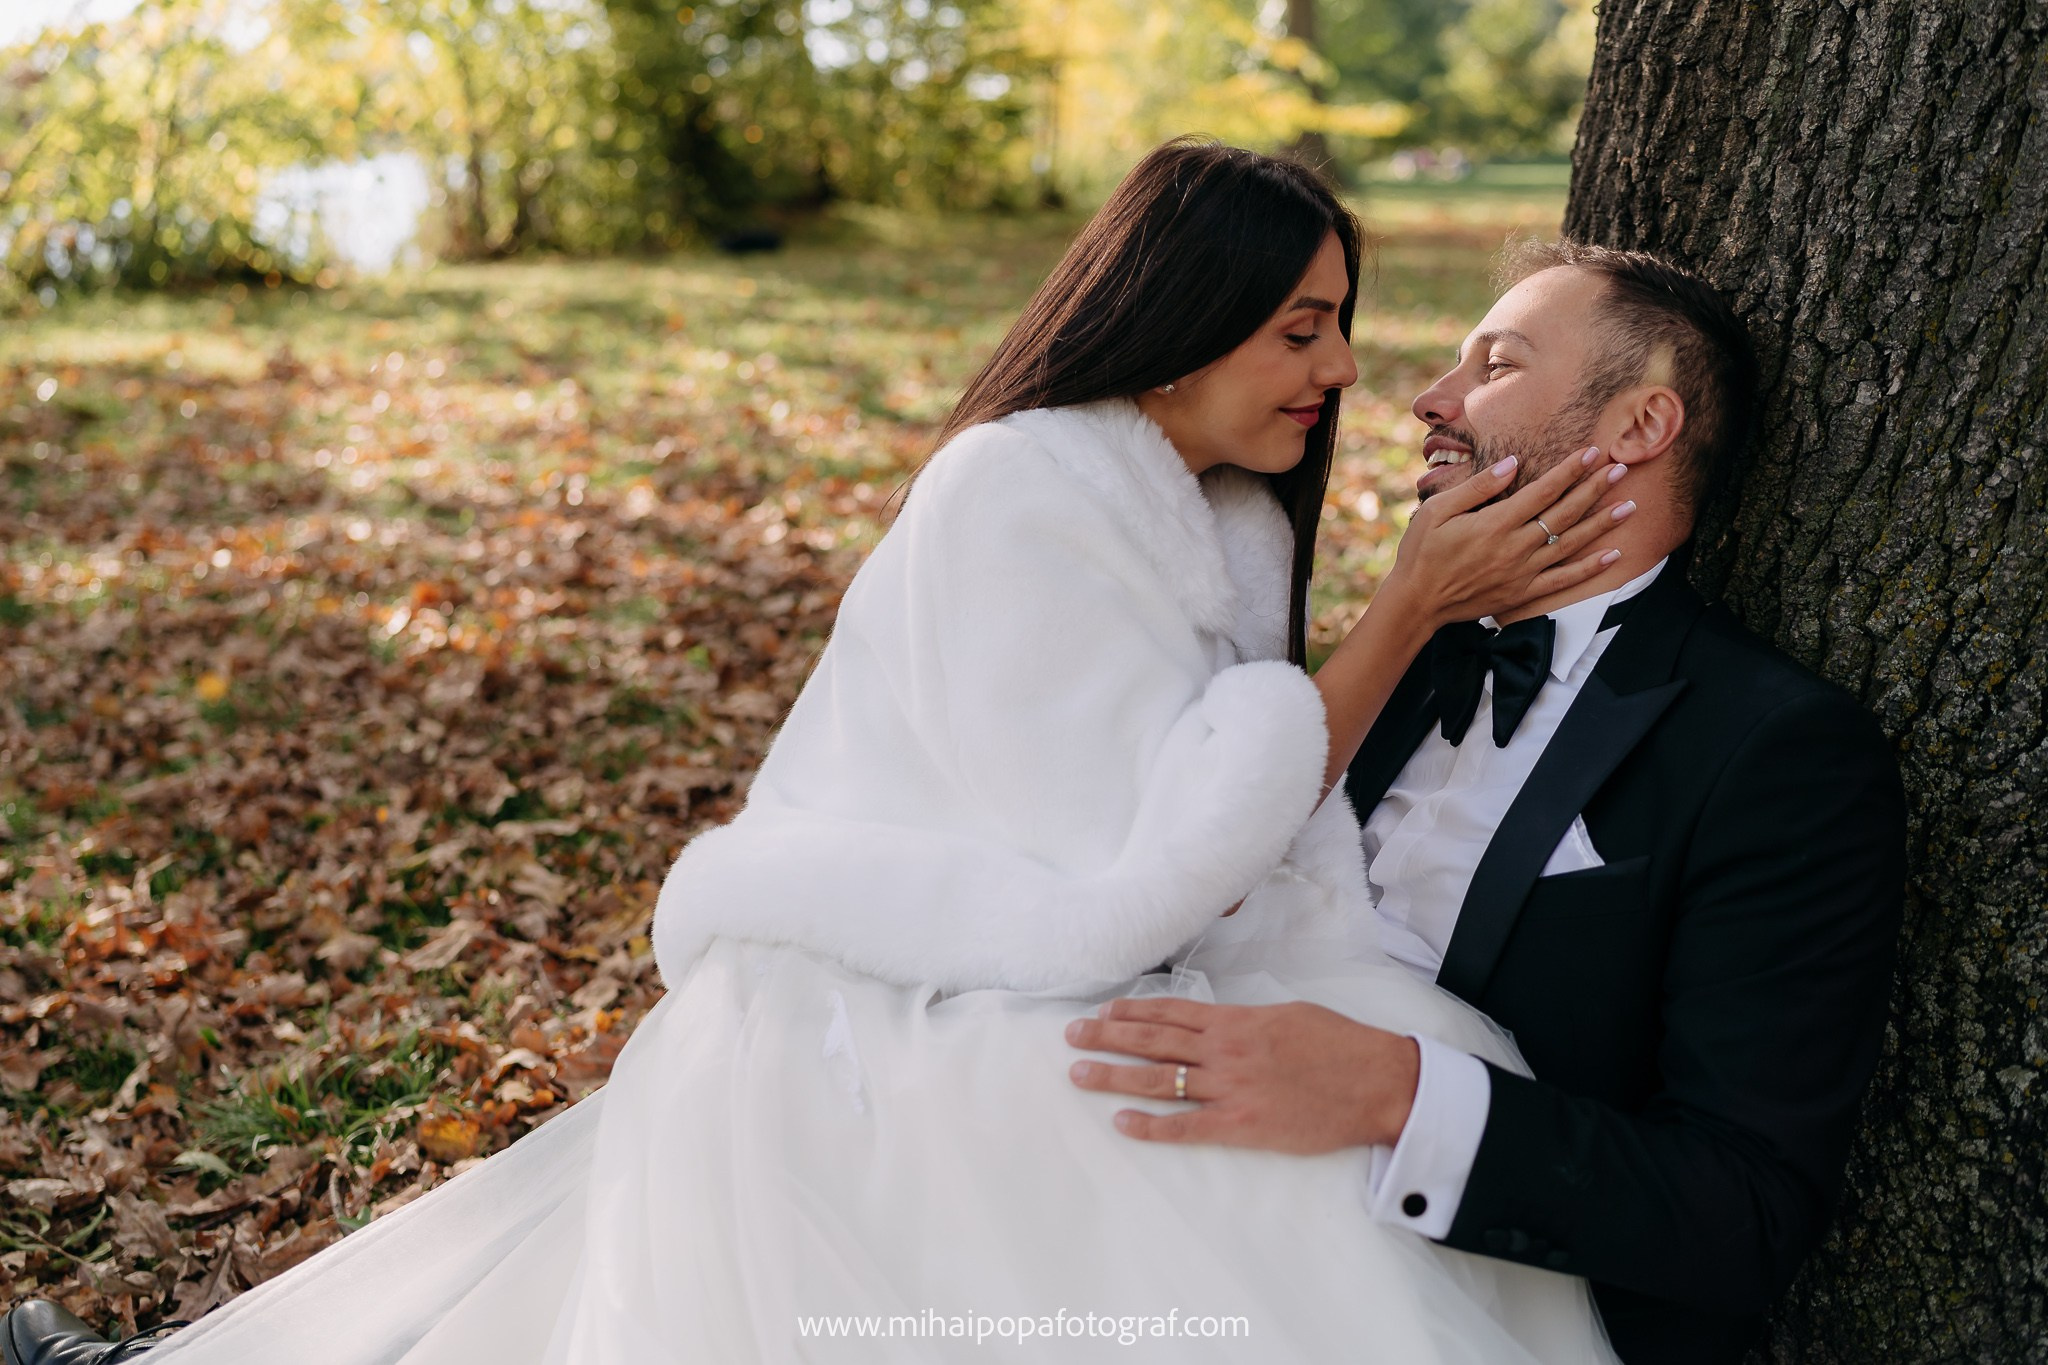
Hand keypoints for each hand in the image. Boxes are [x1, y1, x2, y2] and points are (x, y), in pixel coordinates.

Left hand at [1064, 996, 1419, 1153]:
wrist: (1378, 1082)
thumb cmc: (1340, 1046)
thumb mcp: (1290, 1015)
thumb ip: (1249, 1021)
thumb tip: (1221, 1023)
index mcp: (1238, 1021)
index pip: (1171, 1013)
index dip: (1131, 1012)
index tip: (1101, 1012)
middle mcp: (1226, 1050)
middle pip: (1153, 1041)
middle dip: (1108, 1037)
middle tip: (1071, 1037)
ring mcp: (1232, 1088)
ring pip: (1160, 1080)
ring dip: (1116, 1076)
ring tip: (1079, 1074)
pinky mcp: (1244, 1125)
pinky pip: (1188, 1126)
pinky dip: (1153, 1126)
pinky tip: (1123, 1123)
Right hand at [1385, 445, 1631, 630]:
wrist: (1417, 601)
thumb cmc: (1421, 551)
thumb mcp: (1438, 510)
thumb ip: (1477, 486)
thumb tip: (1513, 464)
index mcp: (1495, 523)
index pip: (1543, 491)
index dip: (1569, 471)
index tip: (1591, 453)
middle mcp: (1515, 547)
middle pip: (1564, 513)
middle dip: (1593, 489)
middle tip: (1619, 469)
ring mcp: (1522, 572)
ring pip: (1571, 543)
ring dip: (1602, 523)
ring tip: (1629, 505)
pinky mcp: (1523, 592)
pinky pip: (1564, 579)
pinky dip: (1590, 568)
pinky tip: (1613, 554)